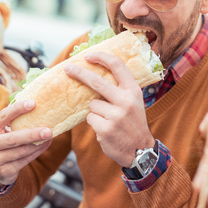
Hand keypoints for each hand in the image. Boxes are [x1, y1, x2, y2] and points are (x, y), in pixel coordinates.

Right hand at [0, 99, 52, 190]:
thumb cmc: (4, 141)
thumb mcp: (3, 130)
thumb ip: (15, 120)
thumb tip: (40, 103)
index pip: (3, 116)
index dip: (17, 109)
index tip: (33, 103)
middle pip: (13, 139)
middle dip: (32, 134)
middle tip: (49, 130)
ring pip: (21, 151)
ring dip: (38, 144)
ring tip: (50, 136)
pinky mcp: (4, 171)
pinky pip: (25, 160)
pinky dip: (37, 152)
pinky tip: (45, 144)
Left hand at [64, 51, 154, 166]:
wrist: (140, 151)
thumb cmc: (133, 123)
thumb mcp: (134, 102)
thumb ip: (120, 89)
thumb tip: (95, 74)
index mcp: (133, 90)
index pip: (117, 66)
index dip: (101, 57)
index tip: (88, 56)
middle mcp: (126, 100)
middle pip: (96, 81)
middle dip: (79, 73)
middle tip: (67, 68)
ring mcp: (116, 115)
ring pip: (92, 105)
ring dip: (95, 112)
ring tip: (109, 121)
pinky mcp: (106, 128)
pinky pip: (90, 119)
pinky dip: (95, 123)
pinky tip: (106, 130)